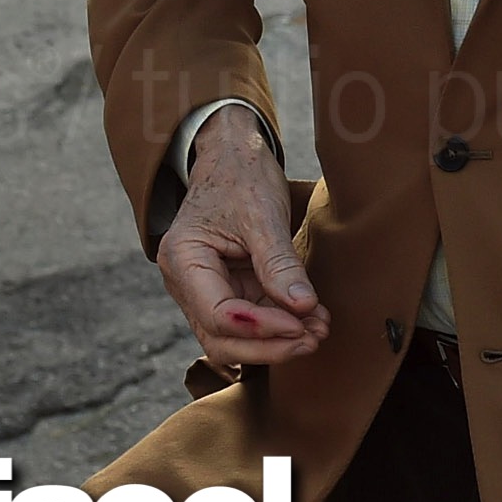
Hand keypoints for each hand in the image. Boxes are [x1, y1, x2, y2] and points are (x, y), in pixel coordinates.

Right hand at [157, 107, 330, 368]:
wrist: (234, 156)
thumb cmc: (240, 177)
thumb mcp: (262, 215)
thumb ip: (279, 263)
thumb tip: (303, 308)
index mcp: (182, 259)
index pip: (217, 315)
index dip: (260, 328)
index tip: (299, 324)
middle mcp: (187, 282)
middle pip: (222, 339)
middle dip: (269, 345)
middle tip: (313, 338)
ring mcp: (207, 290)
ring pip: (236, 340)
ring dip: (278, 341)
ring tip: (319, 330)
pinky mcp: (230, 291)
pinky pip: (253, 322)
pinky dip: (281, 326)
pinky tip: (313, 319)